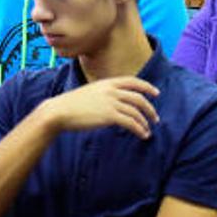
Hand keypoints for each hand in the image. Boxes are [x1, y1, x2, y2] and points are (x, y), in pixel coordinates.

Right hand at [37, 77, 160, 138]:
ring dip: (145, 122)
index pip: (133, 81)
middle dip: (149, 109)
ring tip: (147, 131)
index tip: (156, 93)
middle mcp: (112, 91)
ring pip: (136, 112)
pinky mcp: (109, 116)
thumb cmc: (72, 104)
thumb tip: (116, 102)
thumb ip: (105, 94)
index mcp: (108, 83)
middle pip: (138, 98)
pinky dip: (139, 129)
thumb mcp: (91, 92)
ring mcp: (111, 103)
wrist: (59, 111)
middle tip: (155, 118)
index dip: (147, 87)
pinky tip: (142, 134)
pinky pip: (131, 122)